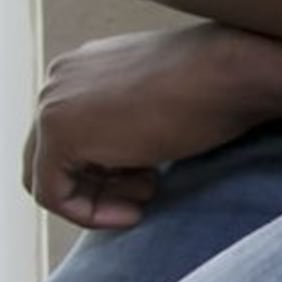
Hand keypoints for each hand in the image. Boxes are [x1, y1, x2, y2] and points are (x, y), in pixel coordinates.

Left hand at [22, 25, 273, 225]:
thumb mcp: (165, 97)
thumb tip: (131, 153)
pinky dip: (88, 214)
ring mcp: (52, 105)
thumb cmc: (218, 83)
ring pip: (48, 176)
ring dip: (97, 200)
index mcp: (82, 67)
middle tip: (147, 195)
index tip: (152, 182)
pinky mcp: (60, 135)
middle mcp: (57, 81)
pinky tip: (132, 214)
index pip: (71, 133)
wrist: (234, 72)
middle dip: (100, 186)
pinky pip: (52, 193)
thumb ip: (133, 115)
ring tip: (146, 199)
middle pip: (54, 156)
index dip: (108, 171)